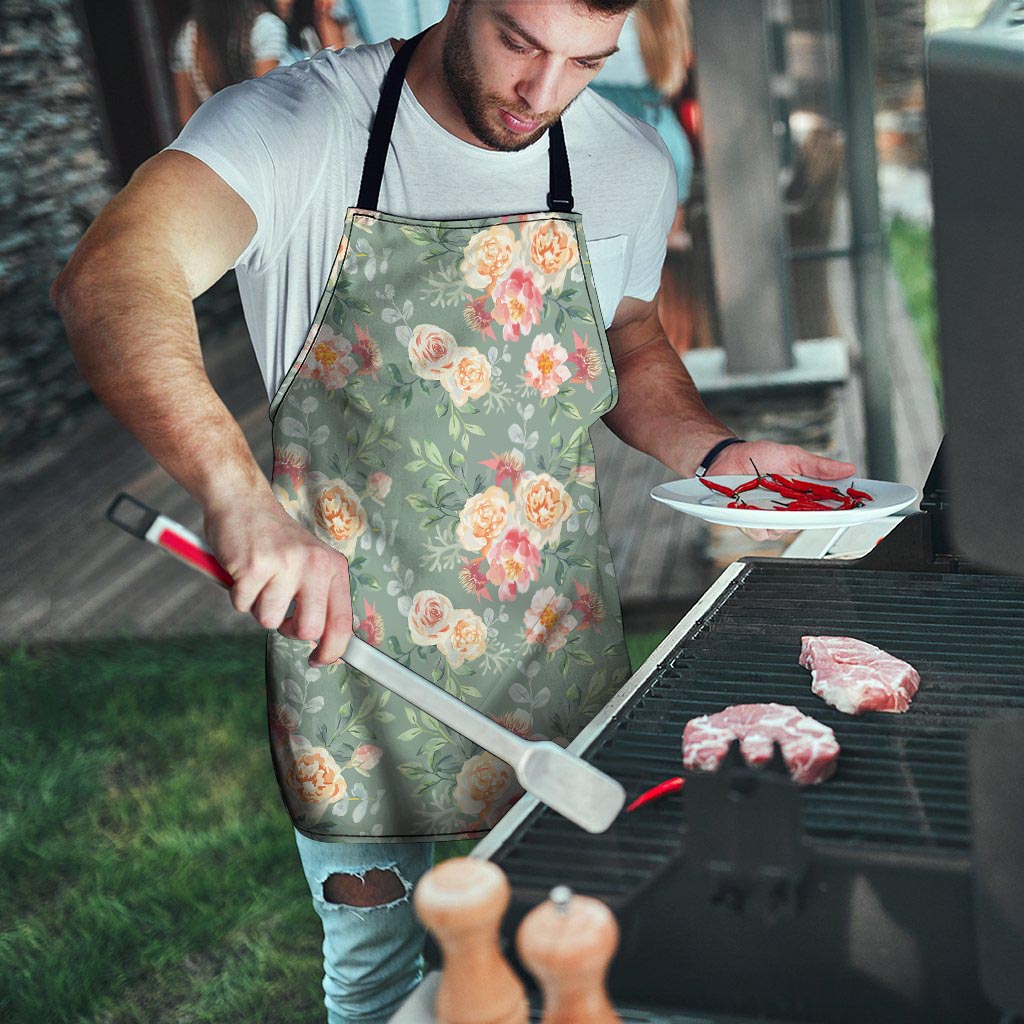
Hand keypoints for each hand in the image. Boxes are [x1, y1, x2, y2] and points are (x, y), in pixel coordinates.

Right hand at [203, 492, 351, 665]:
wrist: (243, 501)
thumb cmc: (275, 539)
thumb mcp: (310, 561)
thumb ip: (319, 595)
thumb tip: (325, 641)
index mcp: (332, 566)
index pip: (342, 621)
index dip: (333, 650)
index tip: (320, 660)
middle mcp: (314, 565)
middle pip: (308, 630)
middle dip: (289, 630)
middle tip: (280, 612)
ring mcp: (285, 564)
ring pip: (269, 620)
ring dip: (258, 607)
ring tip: (259, 580)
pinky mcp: (254, 566)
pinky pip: (242, 605)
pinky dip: (238, 595)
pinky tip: (243, 572)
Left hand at [708, 440, 856, 542]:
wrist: (727, 458)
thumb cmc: (759, 456)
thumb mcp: (793, 456)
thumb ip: (819, 466)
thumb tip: (848, 468)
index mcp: (804, 495)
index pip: (829, 508)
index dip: (843, 511)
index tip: (856, 509)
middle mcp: (789, 510)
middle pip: (808, 523)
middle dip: (808, 516)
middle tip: (802, 502)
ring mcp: (771, 518)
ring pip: (783, 531)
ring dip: (778, 518)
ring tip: (768, 499)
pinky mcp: (751, 523)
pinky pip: (760, 532)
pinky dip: (756, 522)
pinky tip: (751, 508)